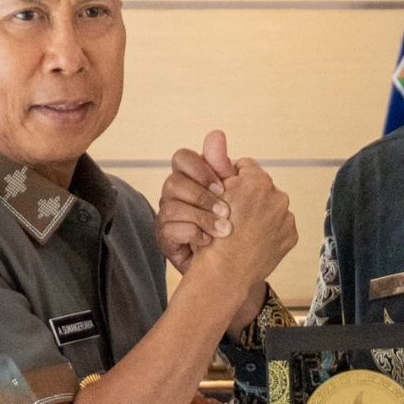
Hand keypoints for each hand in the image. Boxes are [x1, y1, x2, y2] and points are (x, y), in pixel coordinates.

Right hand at [157, 131, 237, 273]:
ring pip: (171, 205)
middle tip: (226, 210)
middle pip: (174, 181)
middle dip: (202, 196)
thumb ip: (228, 168)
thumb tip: (216, 133)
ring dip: (203, 218)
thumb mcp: (239, 195)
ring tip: (225, 231)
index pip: (183, 158)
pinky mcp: (165, 238)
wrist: (231, 269)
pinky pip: (170, 230)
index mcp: (192, 177)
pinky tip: (210, 243)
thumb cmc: (236, 228)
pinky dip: (194, 236)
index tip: (225, 187)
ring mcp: (167, 216)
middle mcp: (175, 194)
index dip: (203, 170)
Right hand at [190, 159, 296, 300]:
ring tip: (243, 230)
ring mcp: (286, 217)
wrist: (224, 272)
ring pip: (271, 207)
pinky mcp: (291, 236)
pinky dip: (269, 232)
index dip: (231, 180)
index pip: (245, 168)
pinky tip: (254, 241)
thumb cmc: (212, 233)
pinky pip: (280, 226)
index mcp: (256, 181)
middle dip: (249, 197)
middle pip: (260, 188)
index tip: (224, 194)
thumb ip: (217, 163)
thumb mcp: (211, 194)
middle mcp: (277, 195)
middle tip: (233, 214)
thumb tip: (217, 134)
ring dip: (260, 215)